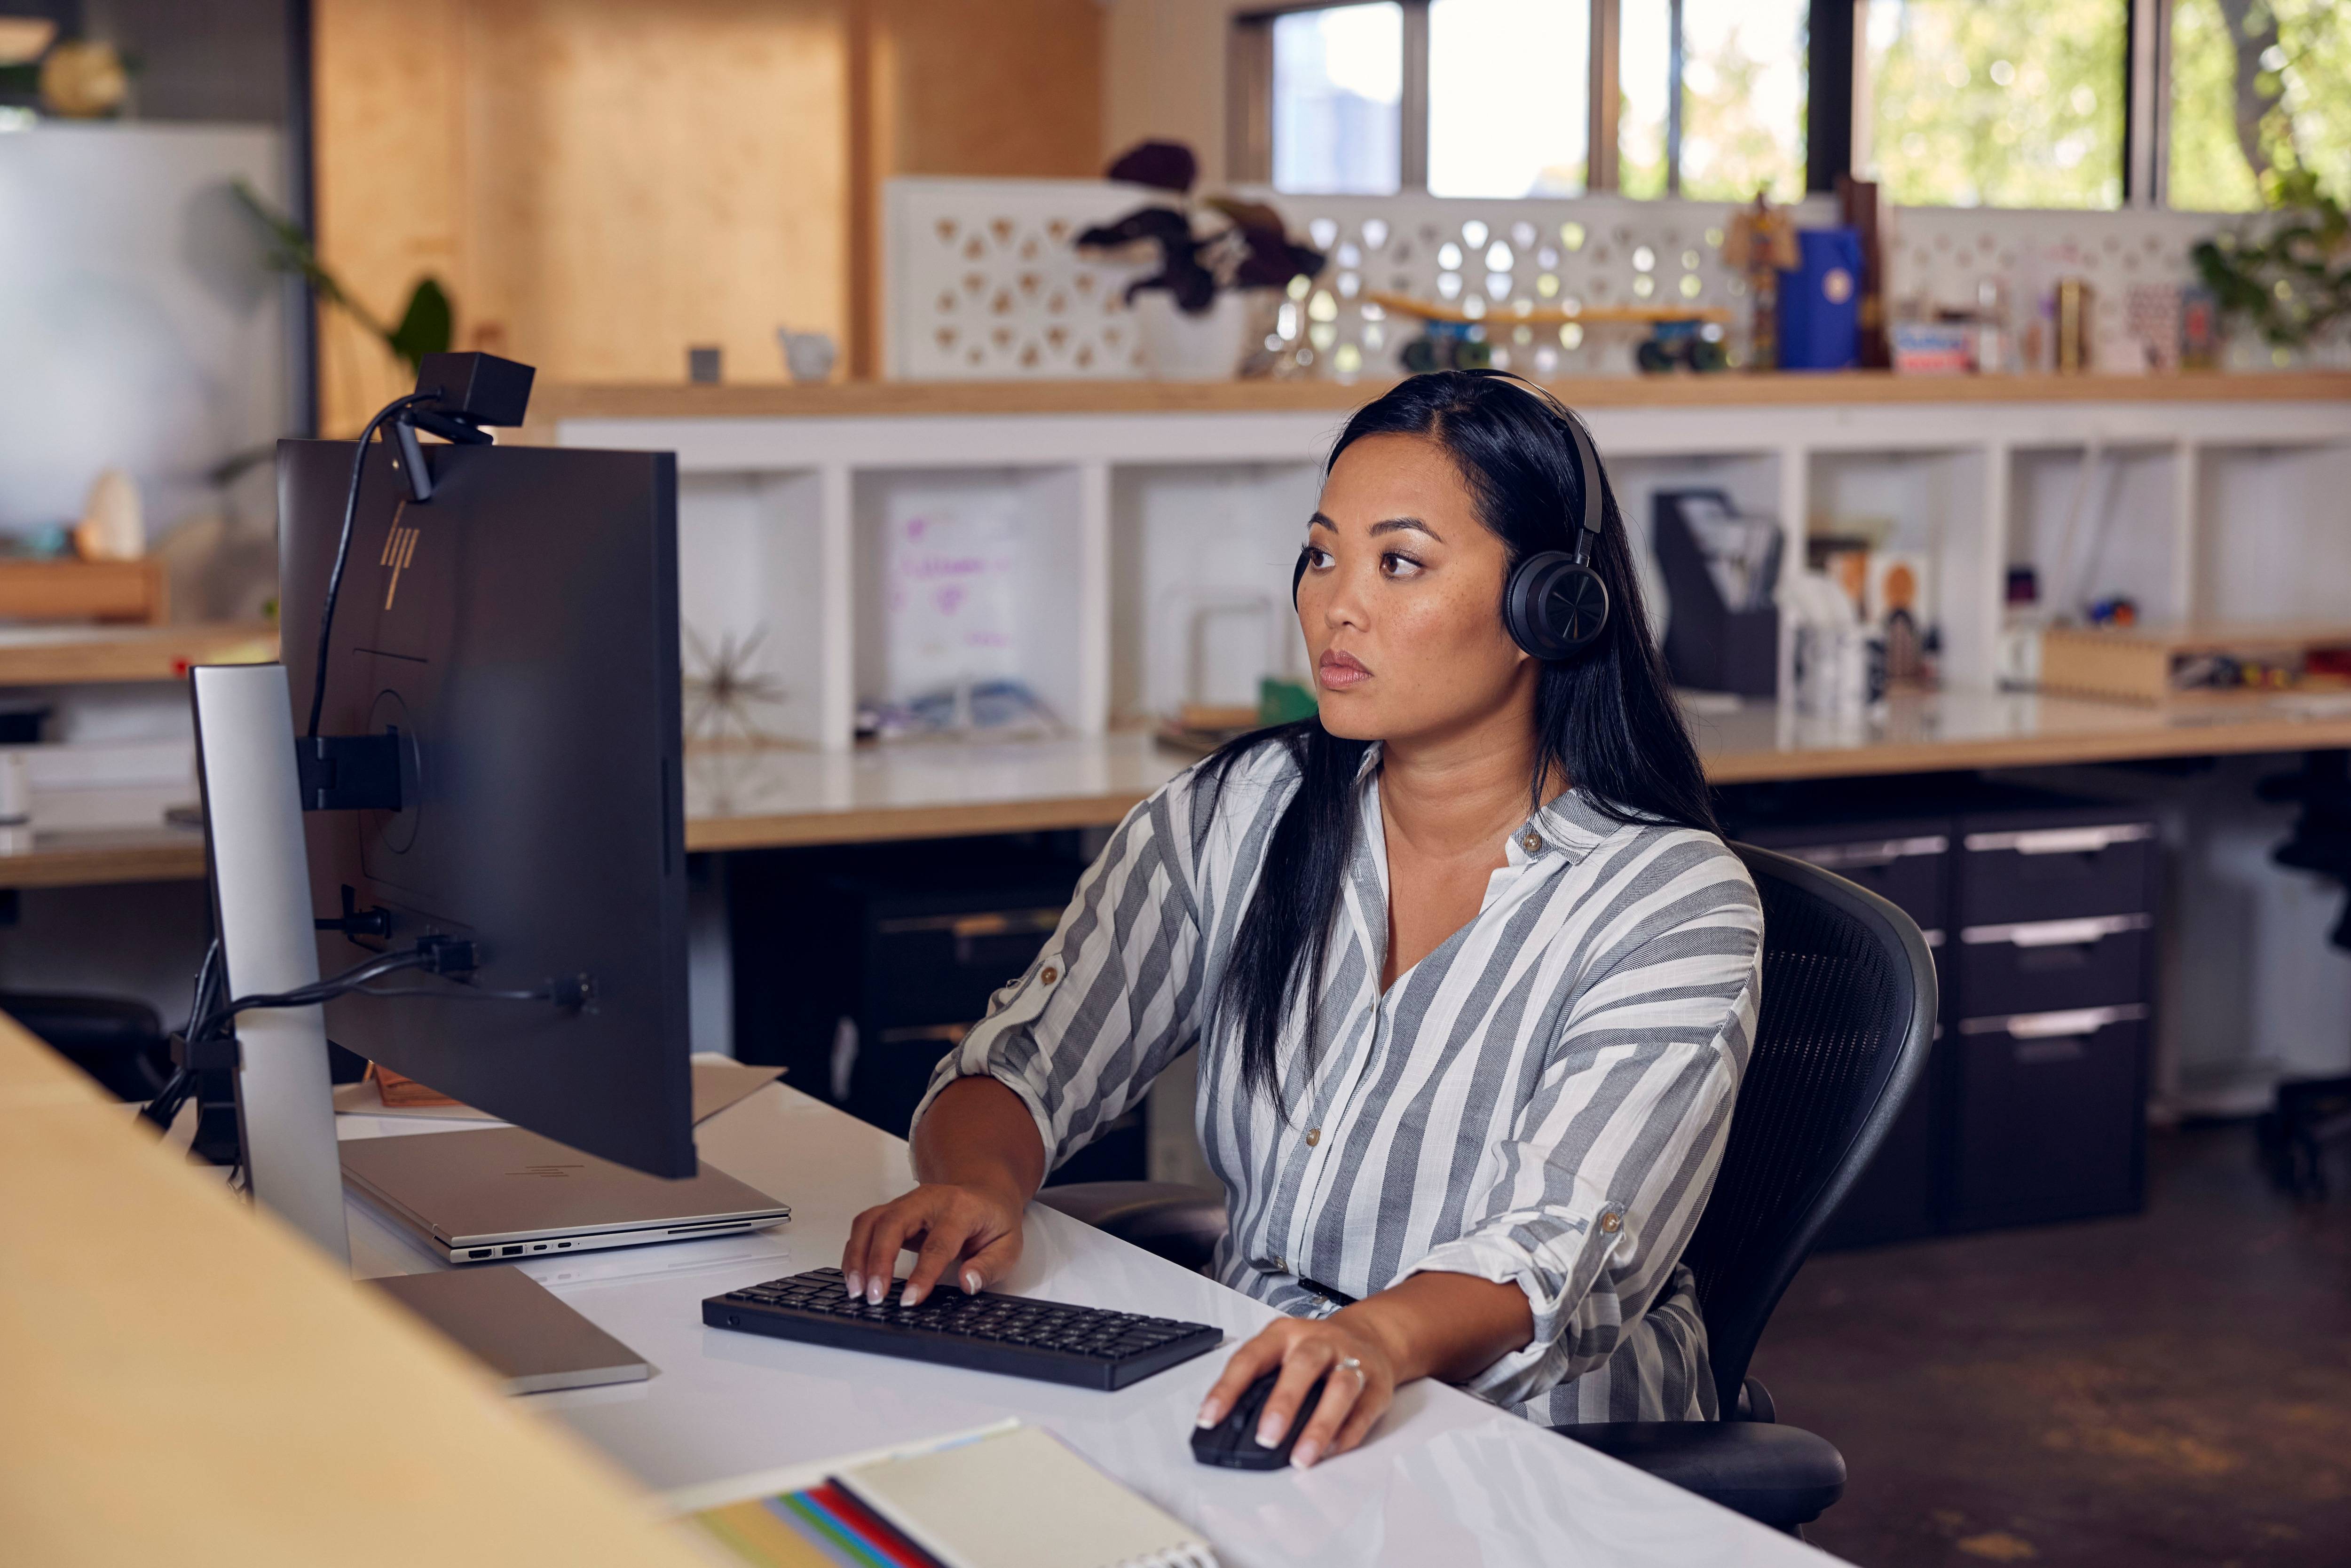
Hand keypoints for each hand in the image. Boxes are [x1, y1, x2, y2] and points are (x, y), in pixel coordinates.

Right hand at [841, 1180, 1025, 1307]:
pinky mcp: (891, 1211)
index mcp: (960, 1208)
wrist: (984, 1191)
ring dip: (858, 1256)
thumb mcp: (1009, 1245)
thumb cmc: (993, 1220)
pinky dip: (855, 1252)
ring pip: (870, 1222)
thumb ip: (989, 1266)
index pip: (937, 1243)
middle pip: (892, 1223)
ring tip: (857, 1290)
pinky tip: (855, 1277)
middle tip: (873, 1296)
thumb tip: (967, 1284)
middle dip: (878, 1261)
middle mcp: (927, 1200)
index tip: (909, 1300)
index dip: (923, 1274)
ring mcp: (906, 1203)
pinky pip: (864, 1227)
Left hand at [1194, 1310, 1397, 1469]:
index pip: (1251, 1357)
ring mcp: (1351, 1360)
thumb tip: (1229, 1427)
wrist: (1370, 1336)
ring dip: (1320, 1425)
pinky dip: (1349, 1433)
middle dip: (1283, 1403)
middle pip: (1302, 1366)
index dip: (1228, 1388)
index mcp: (1284, 1334)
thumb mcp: (1281, 1352)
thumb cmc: (1314, 1351)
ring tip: (1302, 1457)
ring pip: (1339, 1389)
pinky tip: (1332, 1451)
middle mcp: (1318, 1343)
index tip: (1209, 1418)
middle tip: (1266, 1438)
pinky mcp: (1377, 1384)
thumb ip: (1259, 1383)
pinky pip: (1364, 1410)